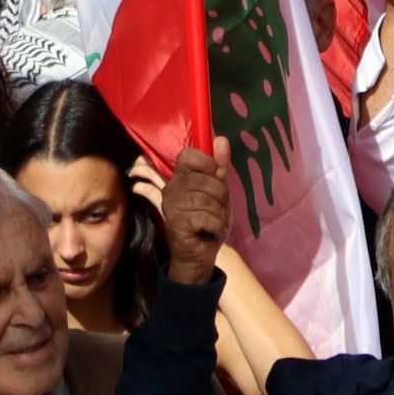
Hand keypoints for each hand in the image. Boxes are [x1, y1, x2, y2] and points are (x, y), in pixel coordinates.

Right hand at [158, 145, 230, 283]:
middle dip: (221, 195)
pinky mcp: (176, 223)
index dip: (207, 163)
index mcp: (180, 177)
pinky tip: (211, 231)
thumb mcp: (219, 192)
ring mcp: (171, 206)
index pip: (189, 155)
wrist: (199, 254)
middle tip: (218, 209)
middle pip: (205, 179)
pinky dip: (216, 226)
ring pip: (206, 200)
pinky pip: (206, 217)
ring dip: (219, 214)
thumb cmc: (209, 221)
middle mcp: (171, 188)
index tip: (216, 177)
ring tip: (216, 221)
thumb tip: (222, 139)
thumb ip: (219, 168)